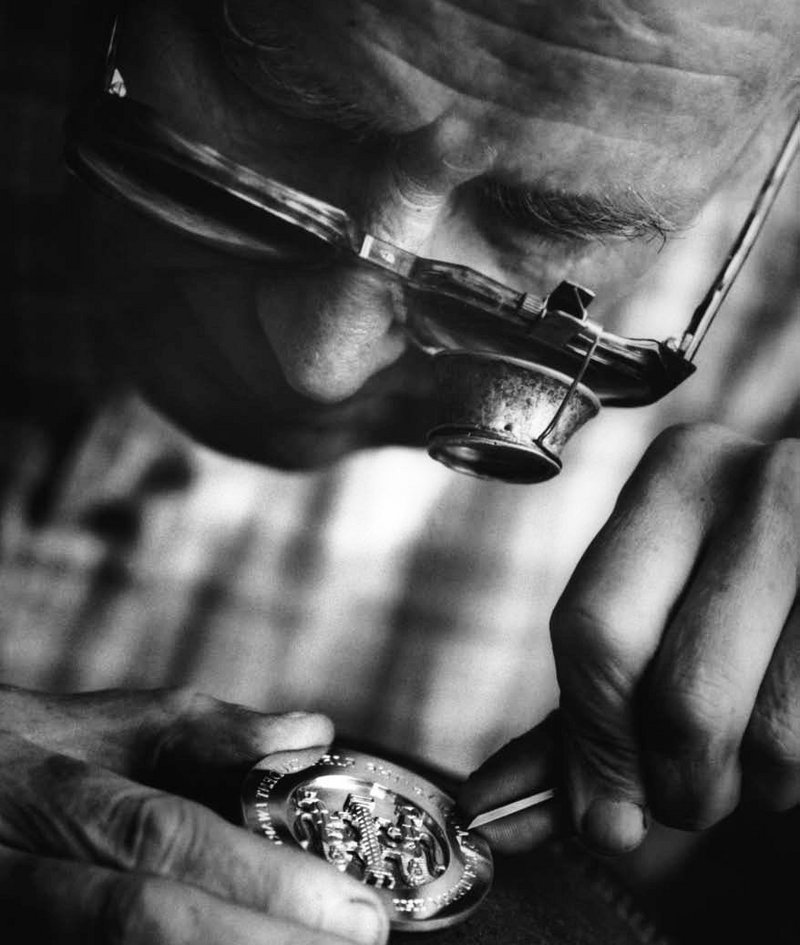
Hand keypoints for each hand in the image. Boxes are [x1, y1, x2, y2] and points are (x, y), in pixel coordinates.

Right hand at [0, 686, 388, 943]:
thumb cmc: (26, 760)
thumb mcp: (104, 724)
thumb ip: (210, 731)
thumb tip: (312, 731)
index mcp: (53, 794)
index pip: (166, 840)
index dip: (265, 880)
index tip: (358, 909)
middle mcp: (27, 876)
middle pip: (152, 923)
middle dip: (268, 944)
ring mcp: (18, 933)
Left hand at [461, 424, 799, 854]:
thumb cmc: (746, 595)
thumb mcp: (659, 617)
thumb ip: (585, 708)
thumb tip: (498, 806)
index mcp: (678, 475)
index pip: (597, 632)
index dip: (596, 741)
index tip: (601, 809)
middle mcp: (764, 488)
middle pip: (680, 698)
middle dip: (674, 783)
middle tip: (683, 791)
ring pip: (769, 740)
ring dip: (748, 784)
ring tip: (752, 745)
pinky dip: (796, 774)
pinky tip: (796, 722)